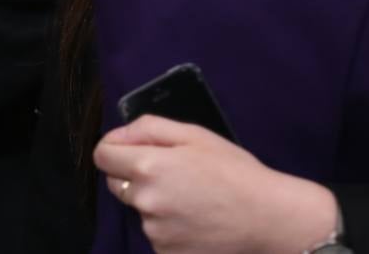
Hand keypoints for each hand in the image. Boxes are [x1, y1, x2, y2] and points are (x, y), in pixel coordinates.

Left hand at [93, 116, 337, 253]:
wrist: (267, 217)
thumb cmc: (233, 170)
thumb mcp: (193, 134)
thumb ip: (148, 128)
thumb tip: (118, 135)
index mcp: (147, 166)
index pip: (101, 156)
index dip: (115, 148)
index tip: (132, 148)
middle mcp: (144, 201)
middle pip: (118, 183)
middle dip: (136, 174)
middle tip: (174, 172)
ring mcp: (154, 231)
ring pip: (139, 209)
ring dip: (154, 201)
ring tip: (192, 197)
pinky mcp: (166, 253)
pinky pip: (155, 232)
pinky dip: (168, 225)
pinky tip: (195, 218)